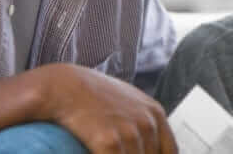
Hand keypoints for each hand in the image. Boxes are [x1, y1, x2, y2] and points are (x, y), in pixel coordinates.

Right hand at [37, 63, 177, 153]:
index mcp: (154, 114)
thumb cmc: (91, 96)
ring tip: (108, 153)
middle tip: (120, 152)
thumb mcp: (127, 103)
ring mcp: (130, 132)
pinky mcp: (110, 141)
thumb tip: (147, 144)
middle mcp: (147, 123)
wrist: (62, 86)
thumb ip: (141, 121)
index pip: (170, 152)